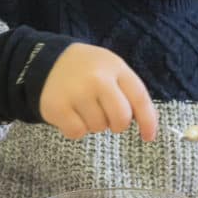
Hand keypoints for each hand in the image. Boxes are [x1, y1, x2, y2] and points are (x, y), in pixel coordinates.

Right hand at [39, 43, 157, 141]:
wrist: (49, 60)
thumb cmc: (88, 70)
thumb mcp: (112, 69)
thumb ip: (130, 92)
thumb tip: (147, 126)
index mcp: (115, 67)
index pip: (139, 98)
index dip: (148, 121)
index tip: (148, 137)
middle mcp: (97, 79)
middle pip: (121, 118)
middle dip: (117, 124)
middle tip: (106, 116)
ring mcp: (76, 92)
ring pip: (98, 127)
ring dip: (94, 123)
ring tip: (84, 106)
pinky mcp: (57, 106)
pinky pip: (77, 132)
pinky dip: (76, 128)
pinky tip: (71, 112)